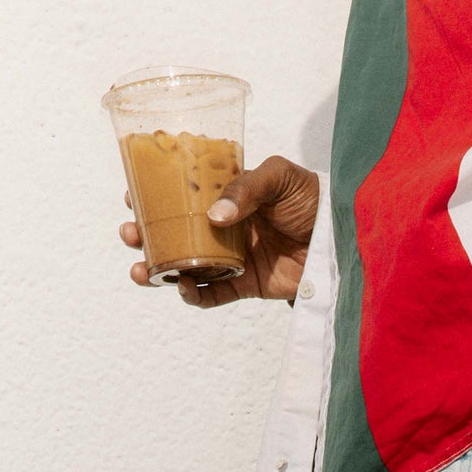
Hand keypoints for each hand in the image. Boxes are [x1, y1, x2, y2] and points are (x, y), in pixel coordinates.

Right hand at [119, 154, 320, 307]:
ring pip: (188, 264)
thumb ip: (247, 188)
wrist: (342, 238)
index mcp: (227, 193)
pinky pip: (214, 293)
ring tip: (142, 270)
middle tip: (129, 234)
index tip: (132, 196)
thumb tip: (215, 215)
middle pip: (176, 230)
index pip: (183, 192)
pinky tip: (181, 289)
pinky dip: (196, 295)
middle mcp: (225, 225)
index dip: (156, 195)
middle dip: (147, 234)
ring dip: (160, 268)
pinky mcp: (248, 284)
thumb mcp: (280, 177)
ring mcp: (234, 255)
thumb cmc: (313, 198)